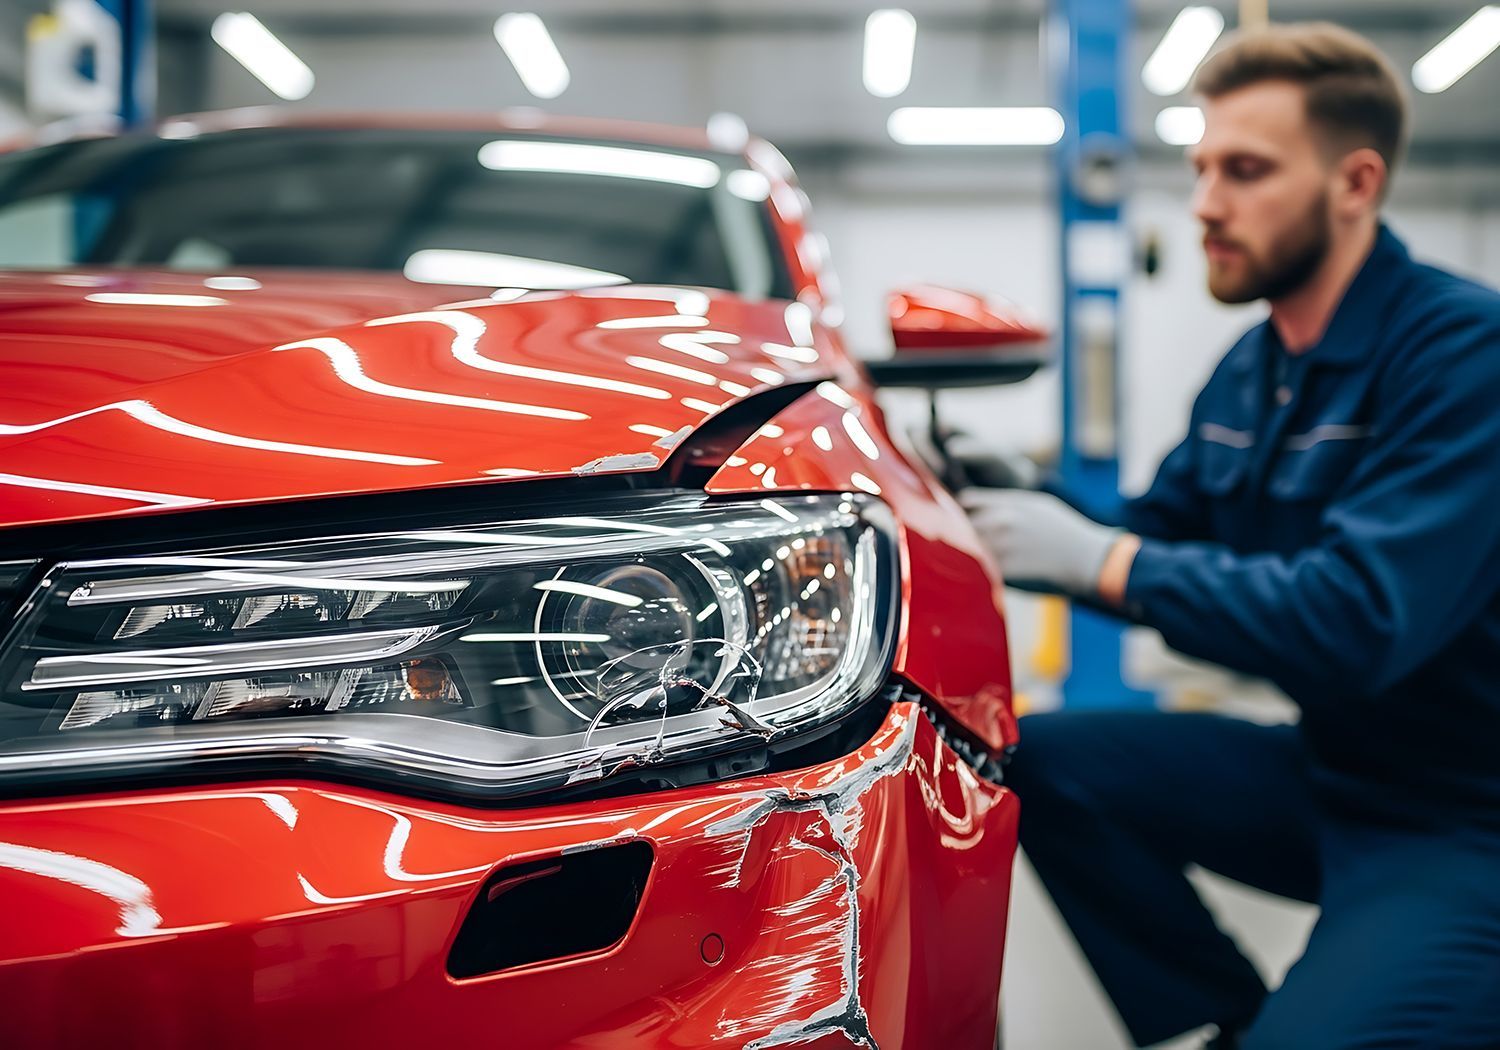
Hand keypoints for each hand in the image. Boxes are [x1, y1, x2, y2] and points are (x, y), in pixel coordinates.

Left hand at [958, 488, 1130, 599]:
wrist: (1088, 560)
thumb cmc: (1066, 533)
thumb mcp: (1037, 505)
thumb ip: (1005, 503)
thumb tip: (976, 502)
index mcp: (1008, 504)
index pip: (965, 502)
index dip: (957, 511)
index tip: (957, 520)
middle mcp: (1001, 522)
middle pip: (959, 526)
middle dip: (958, 535)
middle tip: (959, 545)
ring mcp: (1000, 547)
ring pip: (965, 549)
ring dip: (964, 555)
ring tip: (970, 563)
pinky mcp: (1002, 571)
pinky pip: (977, 571)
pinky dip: (976, 574)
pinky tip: (982, 577)